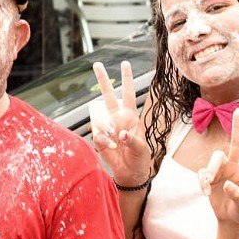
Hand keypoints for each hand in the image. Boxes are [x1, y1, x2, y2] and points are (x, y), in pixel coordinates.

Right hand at [91, 61, 150, 186]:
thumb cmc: (140, 159)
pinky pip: (97, 135)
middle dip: (103, 80)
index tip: (124, 64)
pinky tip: (110, 146)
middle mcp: (118, 119)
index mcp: (131, 117)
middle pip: (108, 96)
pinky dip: (103, 141)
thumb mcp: (141, 149)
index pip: (128, 95)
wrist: (130, 173)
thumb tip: (121, 134)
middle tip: (96, 64)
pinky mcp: (100, 139)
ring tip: (113, 136)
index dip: (126, 80)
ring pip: (100, 118)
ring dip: (105, 127)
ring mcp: (108, 128)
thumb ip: (132, 140)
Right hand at [199, 109, 238, 225]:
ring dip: (210, 170)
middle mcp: (235, 167)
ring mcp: (222, 171)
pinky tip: (205, 193)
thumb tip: (228, 185)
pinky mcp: (210, 177)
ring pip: (215, 158)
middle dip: (237, 127)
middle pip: (235, 144)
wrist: (230, 219)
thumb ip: (237, 196)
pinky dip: (202, 182)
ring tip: (208, 184)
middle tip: (237, 111)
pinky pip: (203, 173)